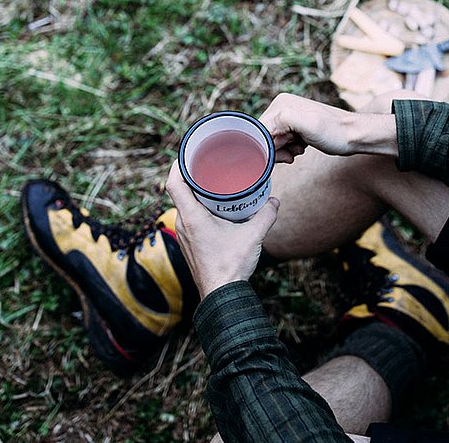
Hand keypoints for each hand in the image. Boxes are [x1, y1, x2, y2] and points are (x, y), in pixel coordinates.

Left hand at [166, 160, 279, 299]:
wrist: (221, 296)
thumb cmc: (231, 266)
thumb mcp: (253, 236)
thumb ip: (266, 215)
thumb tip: (275, 201)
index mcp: (192, 216)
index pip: (174, 183)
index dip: (178, 164)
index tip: (189, 153)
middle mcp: (183, 224)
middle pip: (179, 192)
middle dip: (191, 175)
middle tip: (207, 163)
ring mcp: (184, 235)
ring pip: (184, 206)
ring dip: (195, 193)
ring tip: (213, 183)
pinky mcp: (190, 244)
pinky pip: (188, 218)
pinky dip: (197, 208)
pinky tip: (214, 208)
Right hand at [259, 93, 397, 162]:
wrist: (353, 136)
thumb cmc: (334, 132)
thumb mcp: (309, 125)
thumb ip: (285, 120)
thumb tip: (264, 127)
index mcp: (281, 104)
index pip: (259, 130)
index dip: (265, 146)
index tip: (280, 153)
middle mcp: (282, 108)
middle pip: (264, 136)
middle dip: (275, 150)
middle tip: (292, 153)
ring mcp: (288, 118)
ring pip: (272, 142)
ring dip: (282, 152)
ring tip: (298, 151)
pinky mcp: (294, 127)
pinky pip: (281, 144)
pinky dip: (288, 151)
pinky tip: (300, 150)